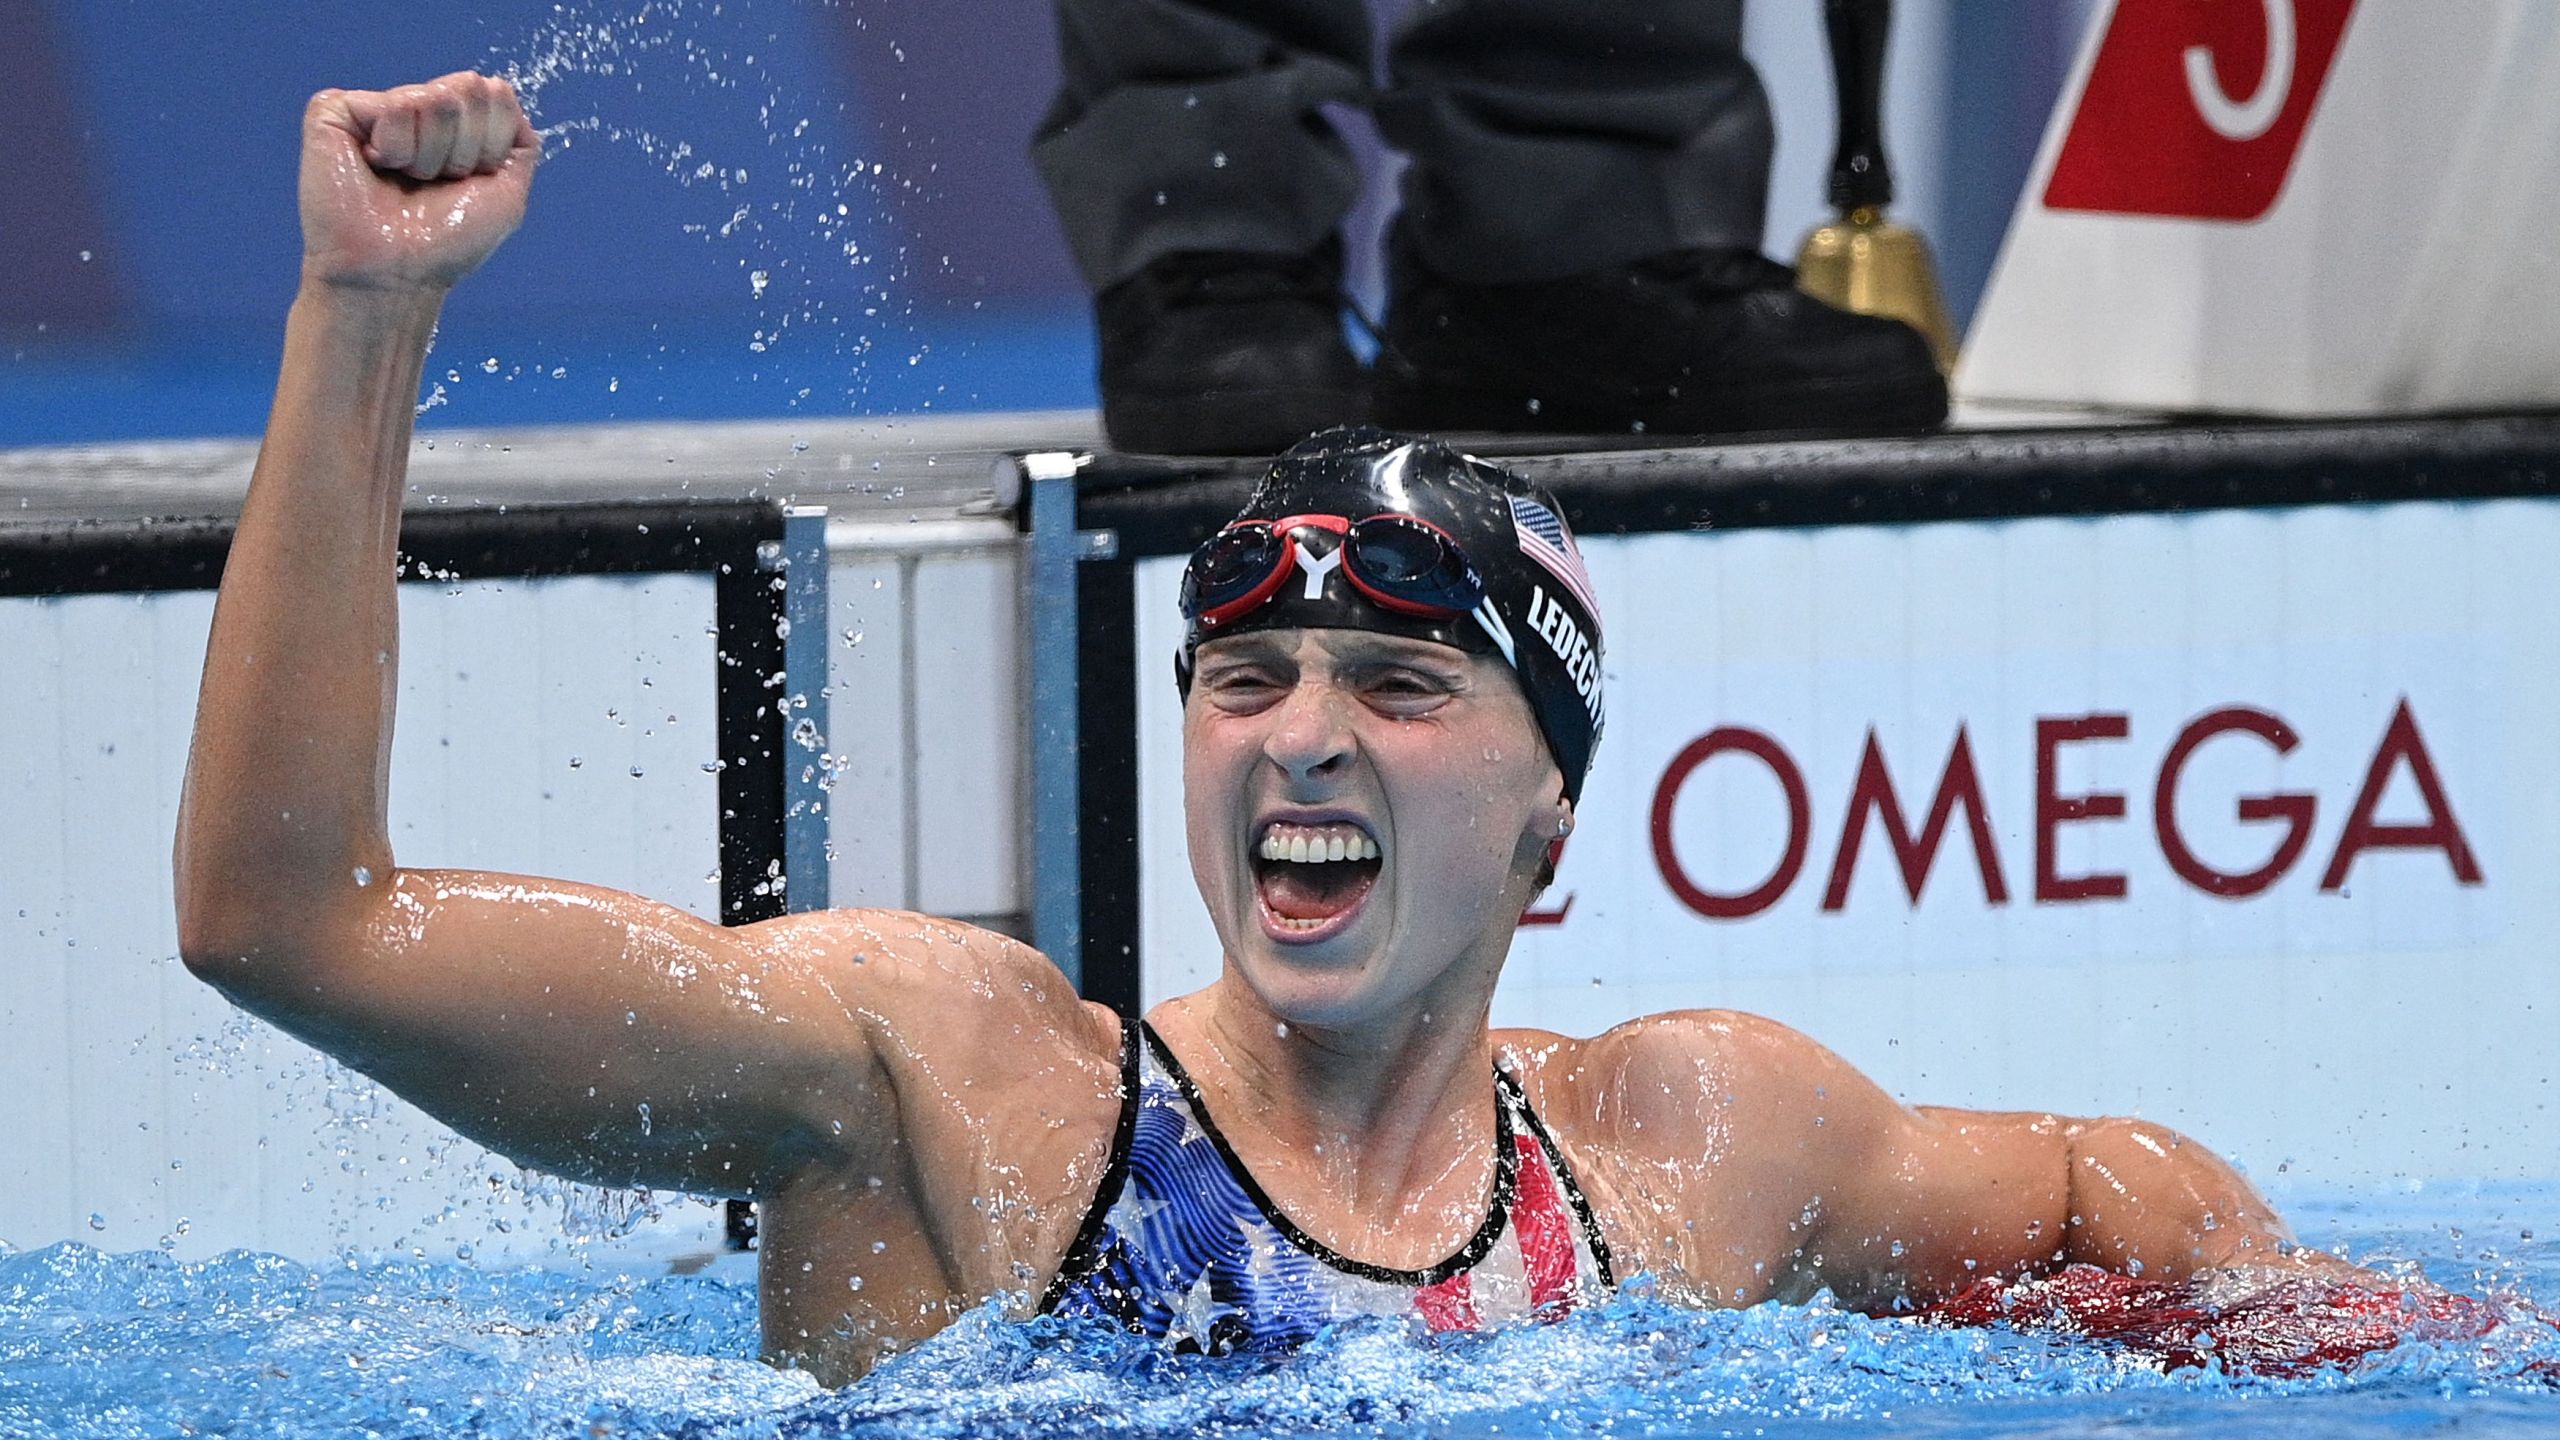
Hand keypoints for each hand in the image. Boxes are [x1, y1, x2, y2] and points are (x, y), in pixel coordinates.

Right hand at [298, 72, 536, 292]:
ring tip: (404, 180)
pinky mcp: (337, 111)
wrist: (398, 274)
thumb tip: (501, 90)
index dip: (492, 146)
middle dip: (463, 148)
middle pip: (468, 90)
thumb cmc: (448, 242)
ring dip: (429, 154)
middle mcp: (416, 111)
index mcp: (453, 126)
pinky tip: (375, 167)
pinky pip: (393, 105)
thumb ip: (519, 141)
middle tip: (433, 184)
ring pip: (432, 98)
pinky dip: (396, 146)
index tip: (467, 182)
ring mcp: (376, 108)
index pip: (496, 96)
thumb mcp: (507, 193)